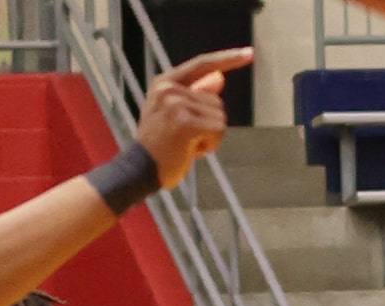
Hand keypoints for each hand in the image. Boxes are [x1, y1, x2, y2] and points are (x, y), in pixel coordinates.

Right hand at [135, 47, 251, 189]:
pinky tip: (191, 153)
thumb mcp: (172, 115)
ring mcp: (176, 105)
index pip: (202, 64)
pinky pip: (218, 129)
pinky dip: (211, 145)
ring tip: (185, 147)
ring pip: (219, 115)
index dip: (227, 59)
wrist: (135, 174)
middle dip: (208, 123)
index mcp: (163, 83)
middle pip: (215, 99)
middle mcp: (169, 90)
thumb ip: (194, 96)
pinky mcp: (186, 123)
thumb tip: (219, 78)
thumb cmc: (156, 148)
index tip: (249, 53)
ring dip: (209, 135)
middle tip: (183, 141)